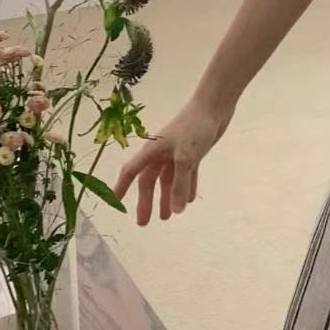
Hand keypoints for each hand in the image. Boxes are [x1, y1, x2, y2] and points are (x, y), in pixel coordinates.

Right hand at [114, 95, 231, 225]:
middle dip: (147, 202)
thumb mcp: (186, 158)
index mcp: (152, 151)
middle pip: (150, 181)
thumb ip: (180, 185)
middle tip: (145, 222)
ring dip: (168, 197)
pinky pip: (186, 175)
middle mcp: (161, 153)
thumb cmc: (194, 128)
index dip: (122, 187)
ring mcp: (177, 153)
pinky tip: (189, 201)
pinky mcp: (193, 153)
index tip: (115, 202)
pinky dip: (186, 187)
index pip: (132, 172)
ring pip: (169, 180)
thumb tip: (176, 210)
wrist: (214, 106)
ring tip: (168, 217)